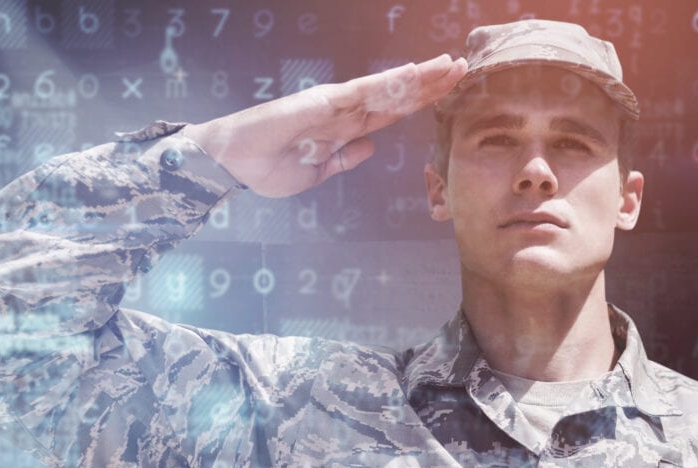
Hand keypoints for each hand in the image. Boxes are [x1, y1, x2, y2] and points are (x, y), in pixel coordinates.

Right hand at [180, 54, 466, 198]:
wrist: (234, 163)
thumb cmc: (266, 168)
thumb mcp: (315, 172)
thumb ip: (343, 160)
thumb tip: (369, 149)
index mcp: (343, 130)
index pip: (389, 113)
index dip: (418, 103)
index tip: (446, 93)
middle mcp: (344, 112)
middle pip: (396, 96)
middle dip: (429, 84)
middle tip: (462, 69)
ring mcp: (336, 104)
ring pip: (388, 88)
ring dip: (420, 77)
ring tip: (450, 66)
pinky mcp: (325, 102)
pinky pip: (366, 91)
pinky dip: (392, 81)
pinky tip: (415, 73)